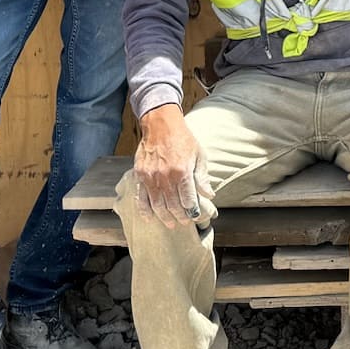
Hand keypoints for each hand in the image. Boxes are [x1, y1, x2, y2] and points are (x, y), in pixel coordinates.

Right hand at [134, 104, 211, 229]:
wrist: (161, 125)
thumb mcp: (199, 155)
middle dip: (179, 217)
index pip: (188, 200)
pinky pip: (141, 197)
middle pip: (173, 205)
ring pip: (157, 205)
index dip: (192, 211)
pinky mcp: (140, 175)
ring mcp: (151, 177)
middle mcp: (166, 177)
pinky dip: (145, 210)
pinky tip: (149, 218)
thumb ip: (202, 177)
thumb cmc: (183, 139)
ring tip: (170, 223)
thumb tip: (209, 194)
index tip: (195, 216)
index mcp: (182, 172)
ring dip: (164, 217)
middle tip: (183, 222)